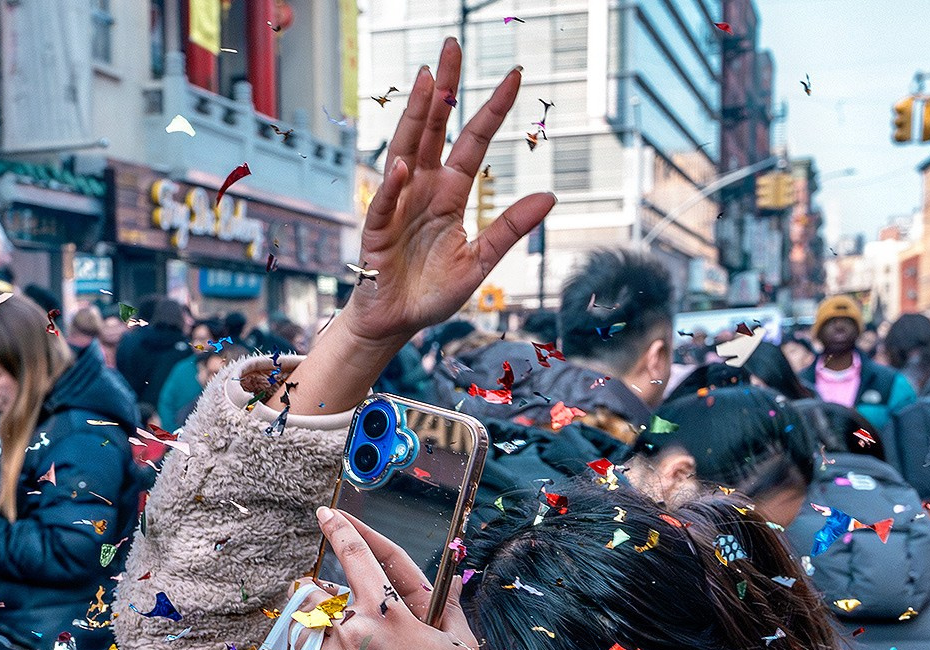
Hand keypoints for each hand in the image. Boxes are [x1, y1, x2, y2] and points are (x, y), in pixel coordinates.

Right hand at [284, 40, 554, 415]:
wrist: (396, 324)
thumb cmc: (433, 293)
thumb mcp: (481, 261)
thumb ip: (510, 228)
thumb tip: (551, 195)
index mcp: (450, 193)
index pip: (473, 141)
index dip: (492, 108)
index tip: (515, 76)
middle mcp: (423, 189)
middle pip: (434, 128)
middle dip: (444, 88)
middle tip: (451, 46)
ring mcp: (398, 205)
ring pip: (406, 149)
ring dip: (416, 116)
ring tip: (427, 80)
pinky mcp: (378, 233)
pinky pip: (385, 205)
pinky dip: (393, 187)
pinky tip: (403, 166)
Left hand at [312, 507, 478, 649]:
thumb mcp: (461, 649)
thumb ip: (451, 610)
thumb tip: (453, 582)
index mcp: (388, 610)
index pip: (357, 556)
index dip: (341, 530)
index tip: (327, 515)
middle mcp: (352, 627)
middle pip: (318, 590)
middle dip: (323, 594)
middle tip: (342, 616)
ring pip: (308, 623)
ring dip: (317, 625)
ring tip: (338, 645)